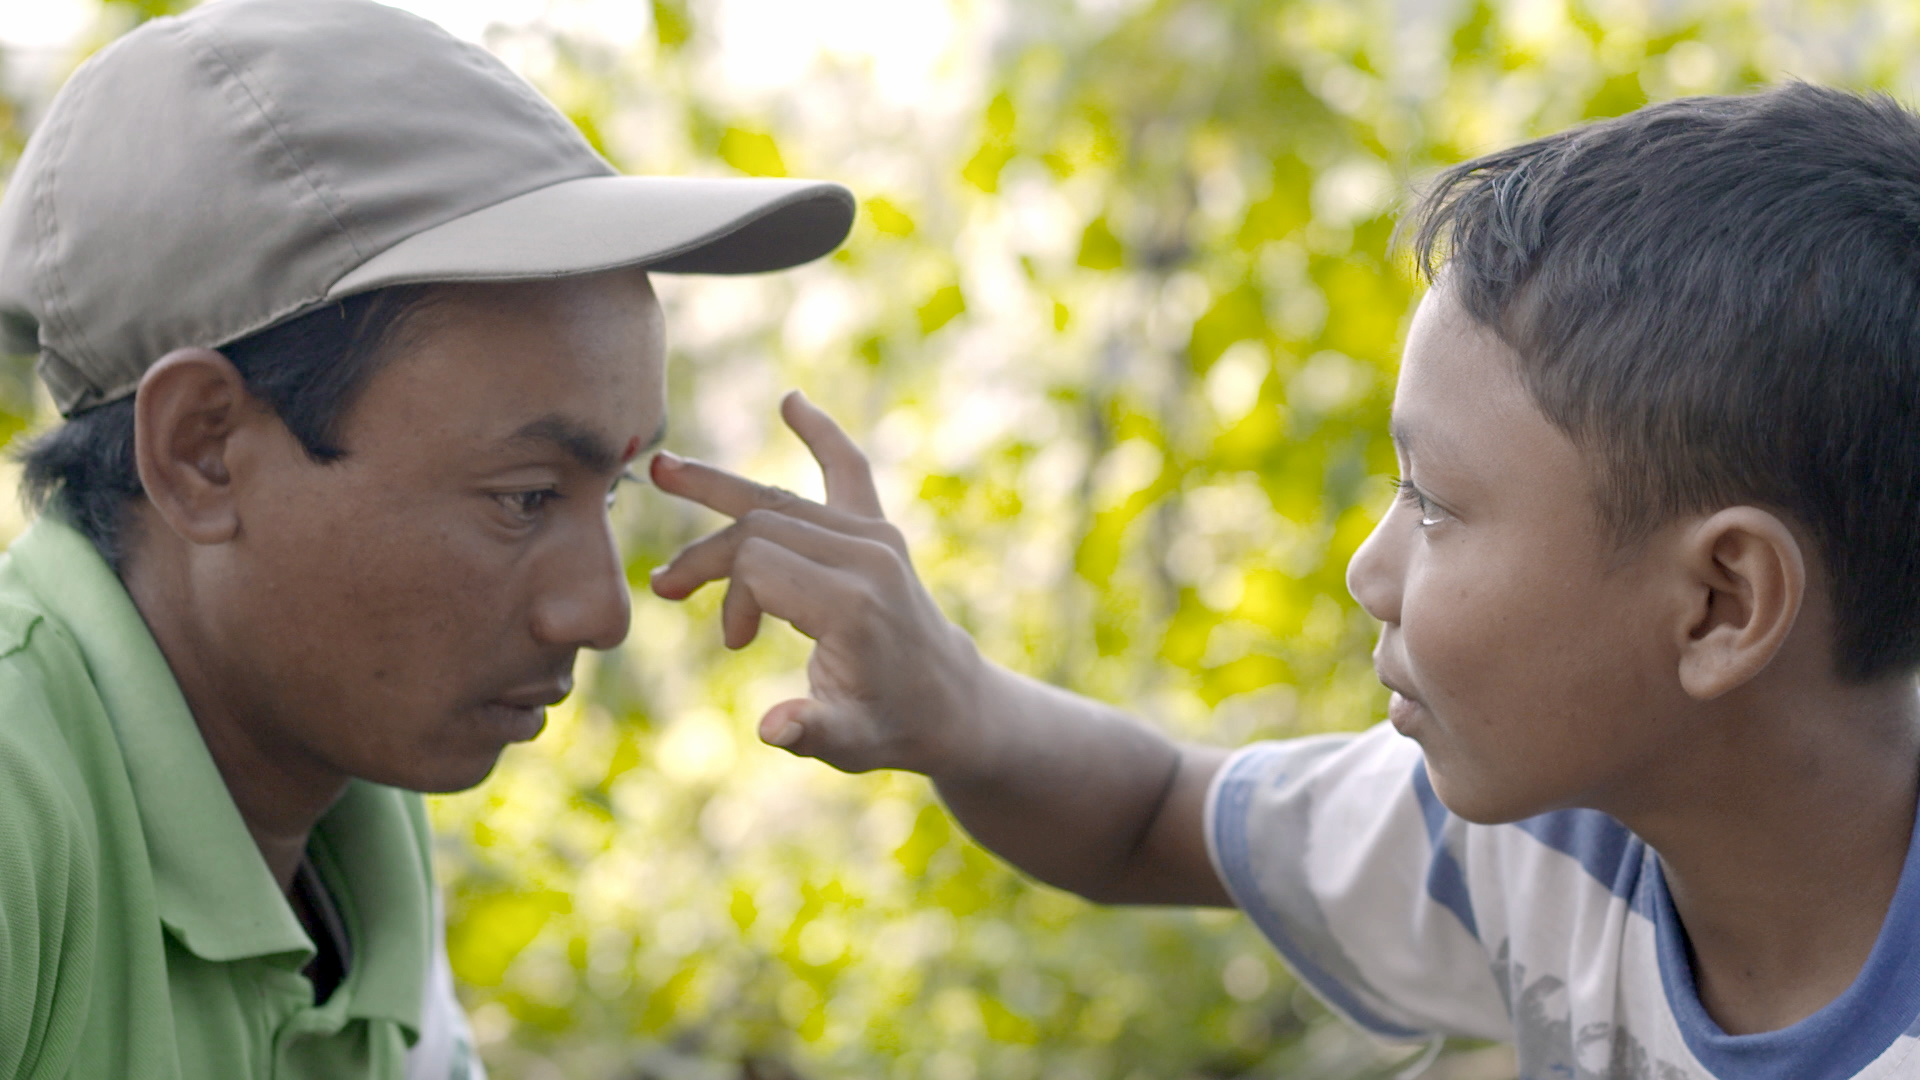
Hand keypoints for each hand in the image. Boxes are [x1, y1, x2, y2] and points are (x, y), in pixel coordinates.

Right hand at [648, 391, 983, 774]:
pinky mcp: (879, 529)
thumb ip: (809, 732)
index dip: (726, 598)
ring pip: (780, 500)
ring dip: (720, 493)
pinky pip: (847, 469)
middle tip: (665, 587)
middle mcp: (866, 555)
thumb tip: (773, 729)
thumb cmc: (891, 724)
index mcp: (851, 601)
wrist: (950, 702)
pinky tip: (793, 403)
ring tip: (663, 470)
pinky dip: (821, 435)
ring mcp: (875, 536)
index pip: (756, 562)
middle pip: (760, 526)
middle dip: (707, 556)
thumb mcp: (849, 743)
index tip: (735, 644)